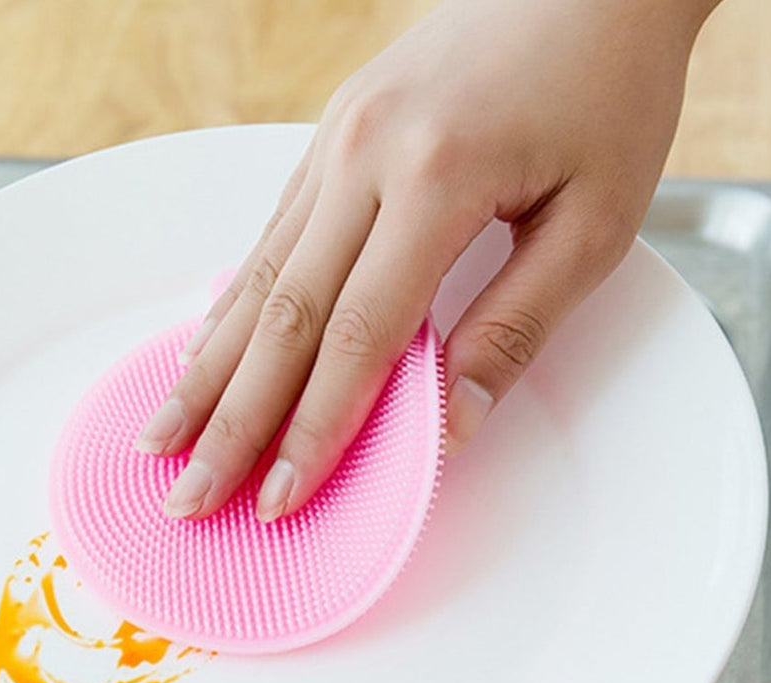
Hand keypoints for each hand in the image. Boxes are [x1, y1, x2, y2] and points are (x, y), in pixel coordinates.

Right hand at [136, 0, 718, 520]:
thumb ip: (517, 327)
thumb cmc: (607, 95)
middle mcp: (365, 155)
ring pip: (257, 276)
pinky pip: (270, 235)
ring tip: (163, 437)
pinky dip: (231, 305)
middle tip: (187, 495)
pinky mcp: (330, 133)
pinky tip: (203, 353)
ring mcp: (336, 138)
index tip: (277, 498)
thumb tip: (448, 426)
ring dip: (208, 369)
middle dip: (231, 420)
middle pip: (282, 315)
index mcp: (437, 177)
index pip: (358, 336)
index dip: (311, 429)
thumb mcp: (596, 222)